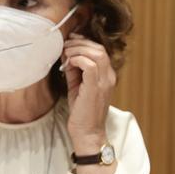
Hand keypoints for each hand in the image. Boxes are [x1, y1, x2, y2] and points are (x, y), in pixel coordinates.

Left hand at [62, 34, 115, 152]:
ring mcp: (104, 82)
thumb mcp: (77, 85)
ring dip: (78, 50)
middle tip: (65, 46)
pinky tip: (68, 64)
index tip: (69, 41)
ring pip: (97, 53)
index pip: (100, 50)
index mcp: (106, 75)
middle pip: (99, 48)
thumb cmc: (82, 111)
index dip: (84, 42)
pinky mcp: (95, 88)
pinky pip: (90, 65)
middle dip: (80, 43)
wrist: (87, 132)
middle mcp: (109, 76)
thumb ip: (74, 69)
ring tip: (66, 55)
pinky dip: (78, 60)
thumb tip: (66, 53)